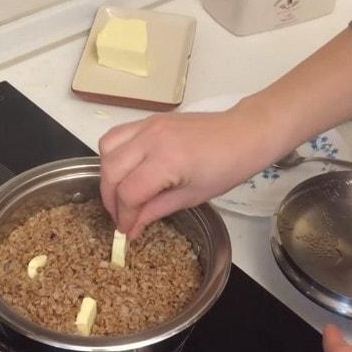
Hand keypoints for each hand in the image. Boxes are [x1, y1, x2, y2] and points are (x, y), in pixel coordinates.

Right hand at [99, 103, 290, 237]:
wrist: (243, 134)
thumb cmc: (227, 167)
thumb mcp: (193, 196)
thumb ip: (156, 210)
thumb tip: (132, 227)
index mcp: (167, 160)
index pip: (129, 193)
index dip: (124, 216)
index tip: (127, 230)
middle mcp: (151, 139)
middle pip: (111, 172)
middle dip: (111, 200)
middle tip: (122, 217)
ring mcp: (147, 125)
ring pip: (107, 150)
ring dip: (108, 176)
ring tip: (120, 194)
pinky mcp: (148, 120)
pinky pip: (117, 135)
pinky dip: (113, 155)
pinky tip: (126, 171)